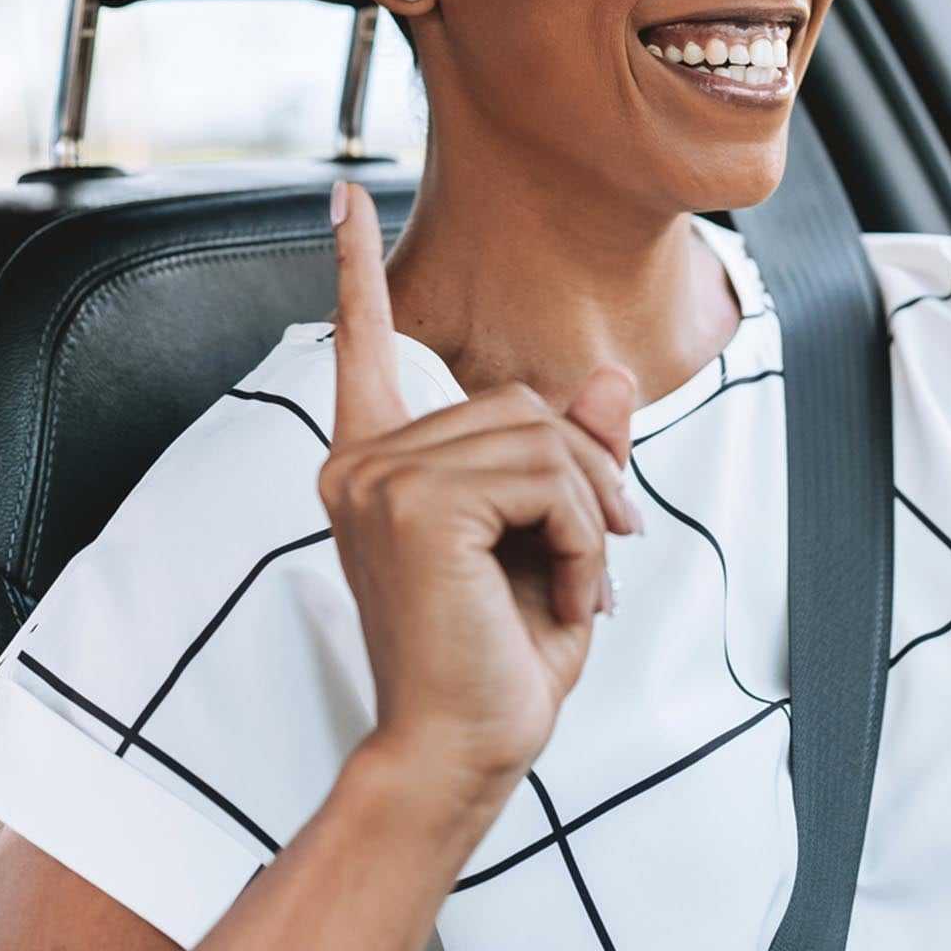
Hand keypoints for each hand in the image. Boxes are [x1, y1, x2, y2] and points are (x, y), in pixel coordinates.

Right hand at [318, 180, 638, 815]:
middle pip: (517, 405)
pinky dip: (586, 537)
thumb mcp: (551, 544)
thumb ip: (572, 460)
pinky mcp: (415, 502)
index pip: (362, 348)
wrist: (462, 753)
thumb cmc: (495, 661)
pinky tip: (567, 598)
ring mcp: (379, 476)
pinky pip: (549, 475)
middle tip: (603, 562)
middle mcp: (361, 462)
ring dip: (591, 516)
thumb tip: (608, 382)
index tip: (342, 197)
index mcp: (374, 466)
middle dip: (585, 477)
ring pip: (542, 436)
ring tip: (579, 591)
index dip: (354, 270)